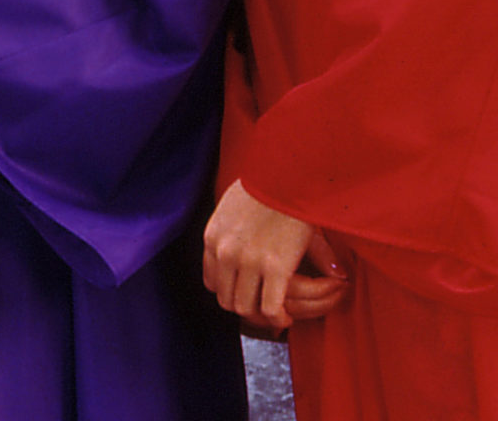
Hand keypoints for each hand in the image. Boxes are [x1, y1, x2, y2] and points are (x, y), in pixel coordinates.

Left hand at [203, 180, 347, 330]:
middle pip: (226, 299)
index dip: (229, 292)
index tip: (245, 293)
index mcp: (212, 239)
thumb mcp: (230, 209)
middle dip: (245, 307)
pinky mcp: (274, 268)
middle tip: (262, 308)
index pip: (211, 282)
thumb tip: (234, 248)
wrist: (286, 178)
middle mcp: (225, 254)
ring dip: (260, 316)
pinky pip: (269, 307)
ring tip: (275, 314)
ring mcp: (248, 263)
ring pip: (245, 307)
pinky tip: (285, 317)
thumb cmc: (264, 187)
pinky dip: (277, 318)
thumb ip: (227, 232)